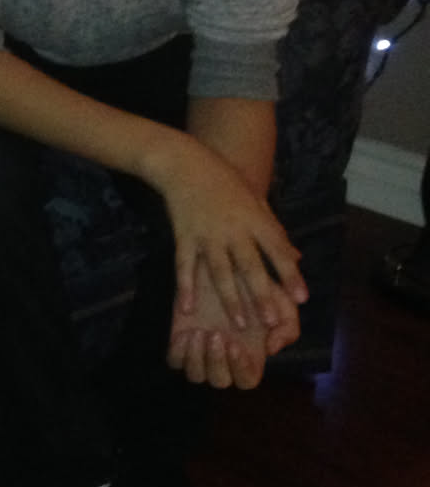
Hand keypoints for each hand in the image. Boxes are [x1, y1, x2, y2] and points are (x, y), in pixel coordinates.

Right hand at [152, 135, 306, 339]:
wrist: (184, 163)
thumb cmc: (224, 179)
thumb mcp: (255, 200)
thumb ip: (274, 230)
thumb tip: (297, 257)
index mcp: (255, 219)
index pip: (277, 251)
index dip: (290, 275)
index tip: (302, 298)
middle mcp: (233, 229)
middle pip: (250, 267)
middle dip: (262, 295)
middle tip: (271, 321)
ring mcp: (207, 234)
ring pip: (220, 272)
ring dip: (230, 299)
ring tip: (239, 323)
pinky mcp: (184, 236)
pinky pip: (185, 266)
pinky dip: (186, 288)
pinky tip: (187, 309)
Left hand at [166, 261, 280, 388]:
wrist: (222, 266)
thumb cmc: (256, 287)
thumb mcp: (281, 304)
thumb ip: (287, 328)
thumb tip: (271, 350)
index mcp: (249, 356)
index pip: (246, 380)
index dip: (240, 369)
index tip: (236, 345)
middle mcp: (224, 358)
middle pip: (219, 380)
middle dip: (216, 361)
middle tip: (215, 335)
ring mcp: (201, 352)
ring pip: (195, 374)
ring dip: (196, 358)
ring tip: (198, 332)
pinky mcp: (181, 341)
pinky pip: (175, 361)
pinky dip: (179, 352)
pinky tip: (185, 333)